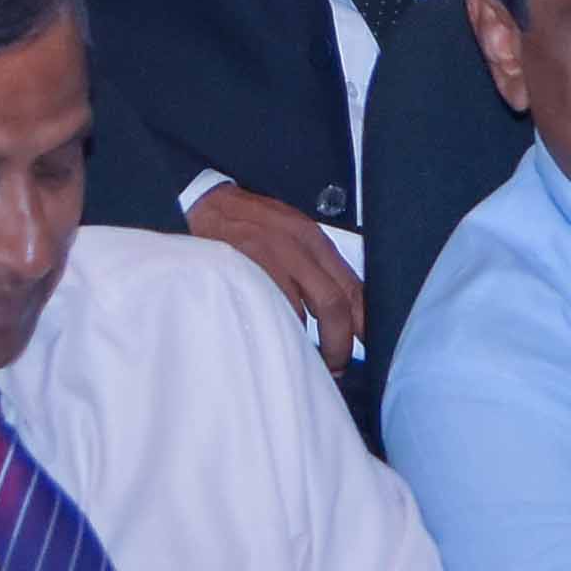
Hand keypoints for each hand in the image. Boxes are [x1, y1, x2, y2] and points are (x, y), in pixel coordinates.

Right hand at [188, 186, 364, 367]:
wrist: (202, 203)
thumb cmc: (248, 225)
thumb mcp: (289, 236)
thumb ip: (314, 270)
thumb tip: (344, 317)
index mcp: (313, 239)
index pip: (353, 287)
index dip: (364, 325)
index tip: (368, 349)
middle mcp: (295, 246)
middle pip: (333, 304)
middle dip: (338, 345)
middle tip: (334, 367)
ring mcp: (265, 257)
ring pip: (299, 315)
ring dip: (305, 347)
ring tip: (302, 363)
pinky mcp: (238, 269)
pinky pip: (264, 312)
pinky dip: (273, 334)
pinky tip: (271, 344)